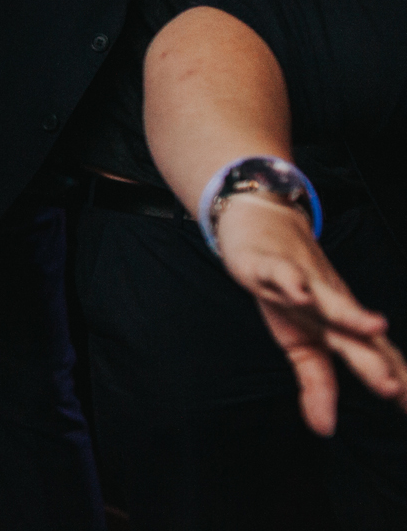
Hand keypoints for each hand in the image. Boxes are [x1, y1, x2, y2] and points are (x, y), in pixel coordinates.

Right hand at [215, 195, 406, 434]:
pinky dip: (291, 282)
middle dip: (378, 362)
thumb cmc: (286, 290)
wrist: (261, 225)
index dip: (399, 386)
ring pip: (330, 301)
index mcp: (341, 329)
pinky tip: (299, 293)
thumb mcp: (299, 344)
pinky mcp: (269, 265)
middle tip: (396, 389)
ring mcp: (304, 284)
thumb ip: (316, 385)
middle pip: (359, 337)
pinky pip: (281, 274)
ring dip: (351, 315)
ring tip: (374, 326)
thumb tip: (324, 430)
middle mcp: (330, 307)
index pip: (378, 360)